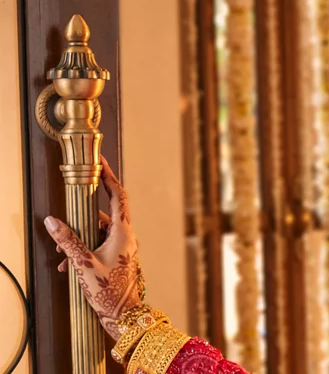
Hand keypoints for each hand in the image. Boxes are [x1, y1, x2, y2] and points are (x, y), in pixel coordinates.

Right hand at [42, 156, 142, 340]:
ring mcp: (124, 247)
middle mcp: (126, 236)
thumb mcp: (82, 262)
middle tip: (64, 222)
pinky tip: (68, 266)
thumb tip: (51, 221)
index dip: (108, 177)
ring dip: (78, 241)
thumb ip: (67, 240)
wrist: (124, 315)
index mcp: (123, 232)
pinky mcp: (119, 258)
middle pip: (103, 215)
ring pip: (98, 233)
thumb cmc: (108, 290)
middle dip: (80, 220)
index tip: (99, 163)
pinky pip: (99, 246)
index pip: (117, 196)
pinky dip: (83, 251)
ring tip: (61, 256)